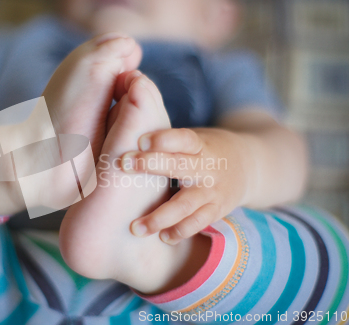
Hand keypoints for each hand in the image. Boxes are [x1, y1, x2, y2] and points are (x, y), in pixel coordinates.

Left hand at [121, 127, 255, 244]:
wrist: (249, 166)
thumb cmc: (204, 151)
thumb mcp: (193, 139)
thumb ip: (166, 142)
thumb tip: (123, 136)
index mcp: (199, 144)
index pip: (183, 138)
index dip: (163, 138)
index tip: (140, 140)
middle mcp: (207, 166)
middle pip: (179, 165)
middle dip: (151, 164)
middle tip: (123, 165)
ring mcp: (212, 191)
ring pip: (186, 204)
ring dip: (160, 217)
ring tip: (135, 227)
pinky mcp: (216, 210)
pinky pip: (197, 223)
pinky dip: (180, 231)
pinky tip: (162, 237)